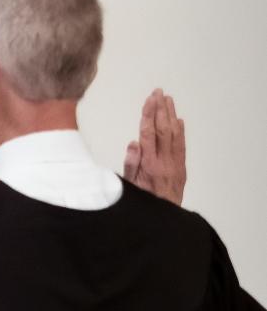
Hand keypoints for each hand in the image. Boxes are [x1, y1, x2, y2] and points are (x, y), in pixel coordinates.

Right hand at [123, 88, 185, 204]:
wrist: (163, 217)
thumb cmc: (141, 201)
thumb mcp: (128, 186)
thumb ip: (130, 164)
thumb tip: (134, 142)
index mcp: (149, 165)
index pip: (149, 134)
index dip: (149, 115)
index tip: (149, 100)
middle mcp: (164, 162)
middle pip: (163, 130)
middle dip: (160, 109)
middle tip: (158, 92)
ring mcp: (175, 164)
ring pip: (174, 135)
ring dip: (171, 115)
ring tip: (167, 99)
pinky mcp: (180, 168)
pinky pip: (182, 145)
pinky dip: (180, 131)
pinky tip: (178, 120)